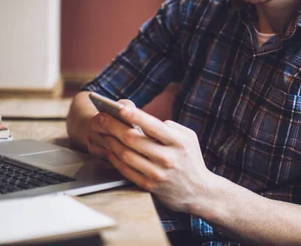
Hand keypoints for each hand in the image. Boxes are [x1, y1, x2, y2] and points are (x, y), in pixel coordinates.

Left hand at [89, 100, 213, 213]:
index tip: (121, 108)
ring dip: (110, 142)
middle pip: (133, 140)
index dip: (135, 116)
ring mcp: (157, 173)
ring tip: (102, 132)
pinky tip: (109, 150)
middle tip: (101, 117)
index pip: (153, 126)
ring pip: (126, 154)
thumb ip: (171, 126)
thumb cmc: (191, 160)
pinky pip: (126, 170)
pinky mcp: (149, 185)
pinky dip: (114, 159)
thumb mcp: (189, 138)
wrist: (199, 192)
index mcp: (179, 142)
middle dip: (114, 126)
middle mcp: (168, 158)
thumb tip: (148, 120)